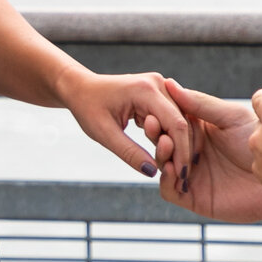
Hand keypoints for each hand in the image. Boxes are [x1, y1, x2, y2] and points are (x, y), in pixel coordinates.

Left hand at [62, 69, 194, 191]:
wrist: (80, 88)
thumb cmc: (87, 107)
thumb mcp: (104, 133)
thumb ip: (129, 152)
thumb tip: (153, 171)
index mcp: (145, 89)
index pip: (176, 124)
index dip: (182, 151)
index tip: (182, 176)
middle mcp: (157, 83)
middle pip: (181, 122)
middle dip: (181, 151)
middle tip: (180, 178)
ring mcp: (159, 86)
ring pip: (179, 121)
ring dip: (175, 144)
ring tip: (171, 168)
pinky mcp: (157, 93)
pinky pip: (170, 118)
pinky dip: (168, 137)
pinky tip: (165, 154)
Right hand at [151, 80, 261, 221]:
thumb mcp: (231, 117)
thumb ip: (200, 103)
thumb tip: (172, 85)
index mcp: (200, 129)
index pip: (171, 120)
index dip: (162, 113)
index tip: (155, 106)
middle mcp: (193, 151)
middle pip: (162, 141)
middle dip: (155, 132)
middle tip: (153, 123)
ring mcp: (192, 174)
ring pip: (162, 164)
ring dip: (160, 153)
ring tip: (166, 143)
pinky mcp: (194, 197)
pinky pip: (169, 190)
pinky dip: (166, 179)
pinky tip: (173, 168)